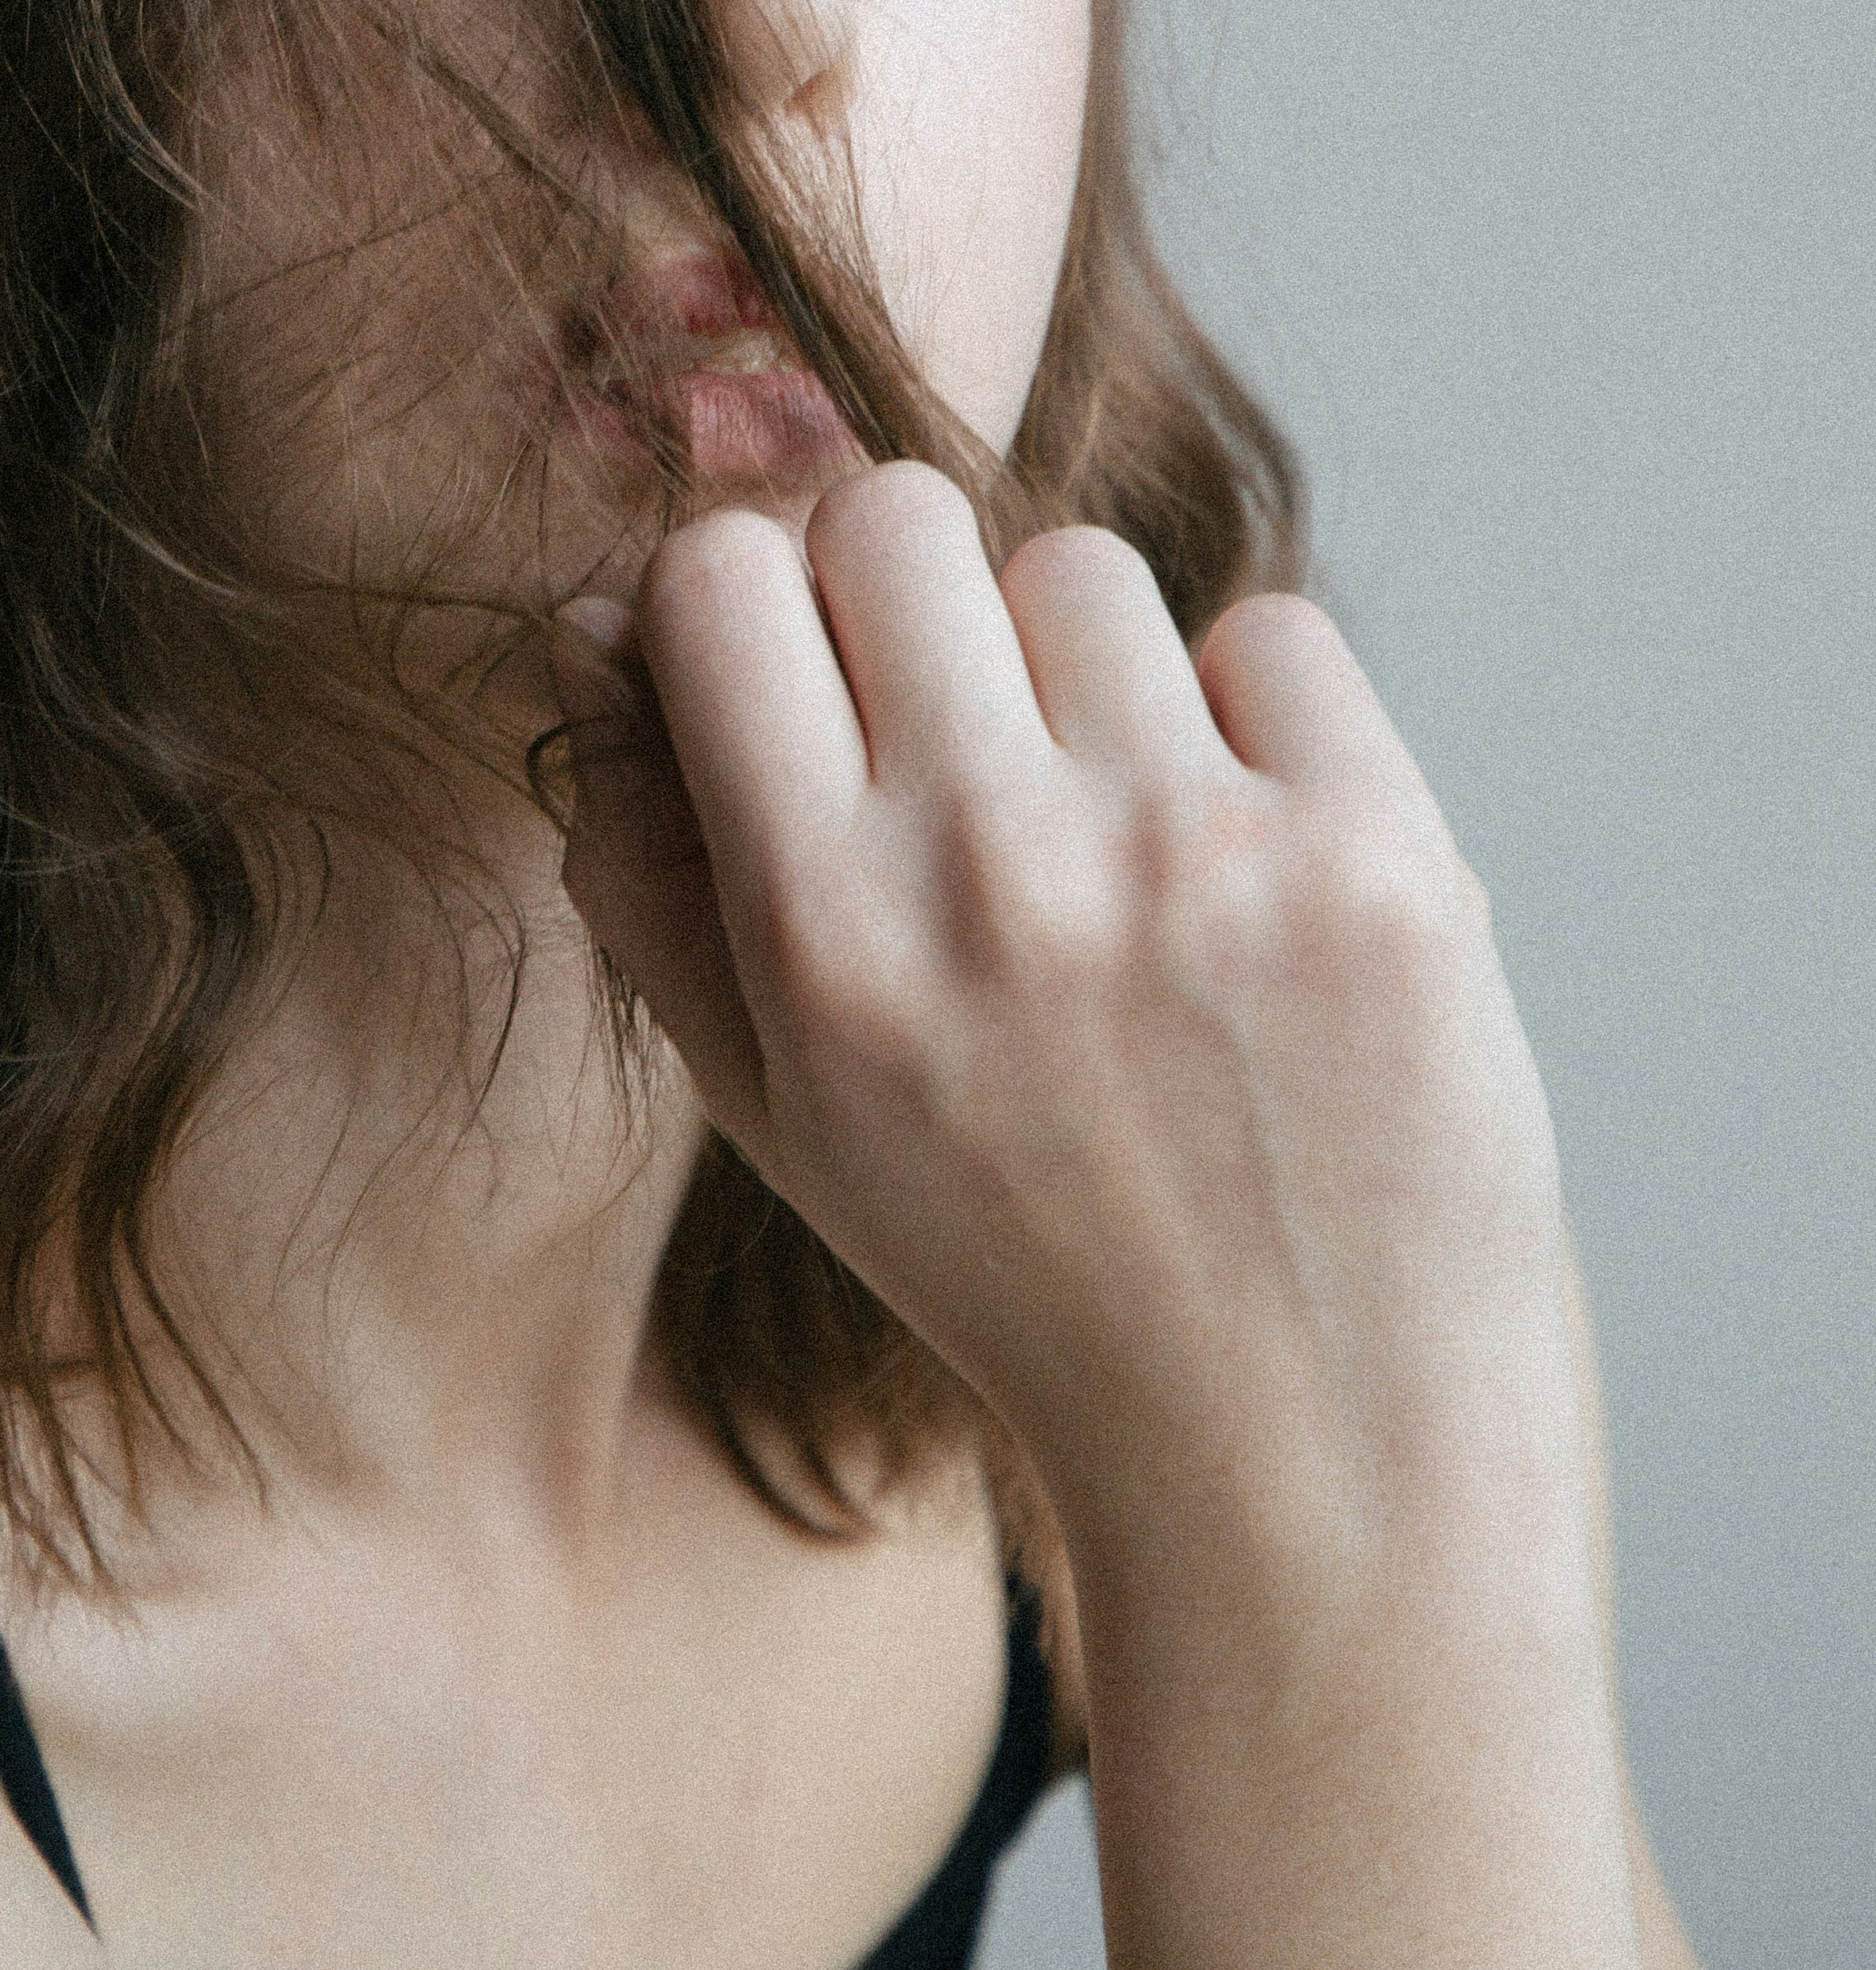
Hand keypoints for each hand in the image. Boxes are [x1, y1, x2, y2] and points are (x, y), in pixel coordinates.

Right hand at [554, 465, 1577, 1600]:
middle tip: (965, 729)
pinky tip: (1253, 869)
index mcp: (820, 940)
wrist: (1304, 1454)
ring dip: (1091, 672)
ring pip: (1084, 569)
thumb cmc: (1020, 1264)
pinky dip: (1260, 724)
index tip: (811, 685)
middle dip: (911, 595)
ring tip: (1124, 838)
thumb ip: (652, 866)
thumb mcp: (777, 1110)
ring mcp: (1195, 856)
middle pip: (893, 515)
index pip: (718, 577)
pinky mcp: (1374, 856)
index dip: (755, 600)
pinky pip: (1272, 635)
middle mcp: (992, 877)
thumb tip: (594, 619)